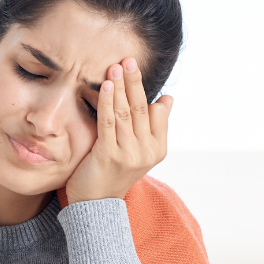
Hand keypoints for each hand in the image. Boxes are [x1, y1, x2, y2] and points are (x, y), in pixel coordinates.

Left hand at [64, 58, 171, 204]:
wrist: (96, 205)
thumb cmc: (114, 173)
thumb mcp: (139, 150)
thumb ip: (153, 126)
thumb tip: (167, 99)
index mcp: (158, 149)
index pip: (156, 112)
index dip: (145, 88)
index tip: (135, 68)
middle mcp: (147, 151)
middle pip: (142, 108)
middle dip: (135, 82)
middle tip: (129, 59)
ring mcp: (129, 154)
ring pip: (126, 113)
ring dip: (121, 87)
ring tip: (116, 66)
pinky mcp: (109, 155)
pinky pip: (109, 122)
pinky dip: (109, 101)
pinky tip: (108, 85)